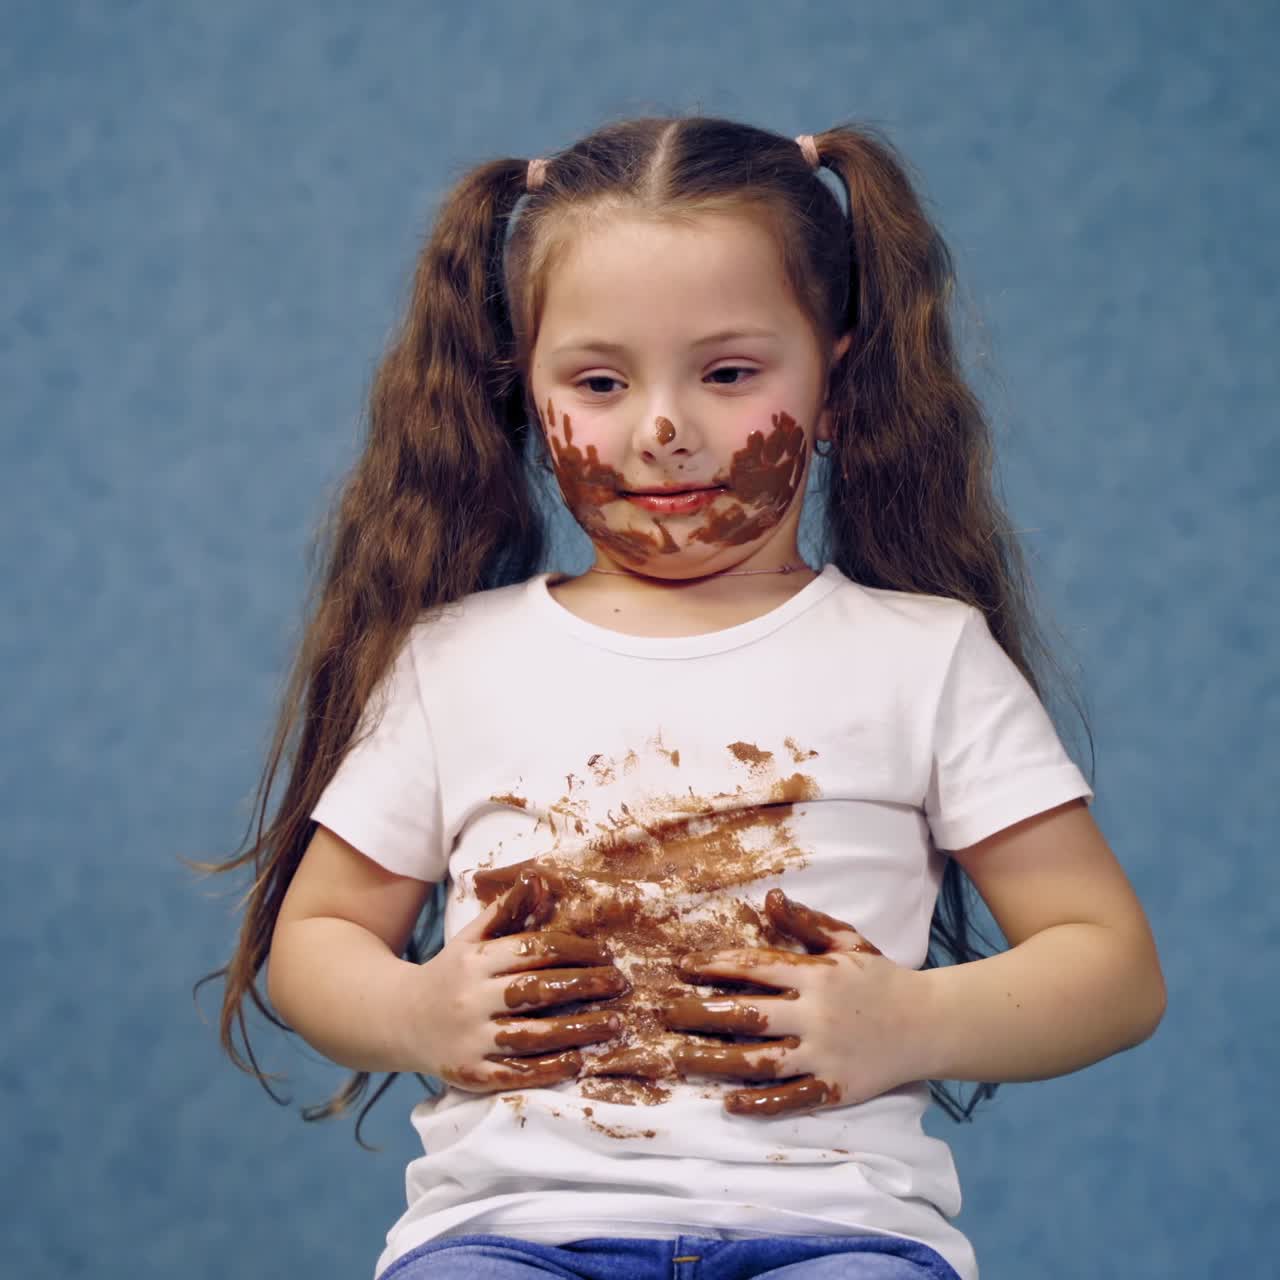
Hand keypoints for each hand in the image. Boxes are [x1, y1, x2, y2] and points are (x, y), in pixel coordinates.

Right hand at [407, 869, 629, 1091]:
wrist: (397, 1019)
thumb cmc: (450, 972)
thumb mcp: (472, 938)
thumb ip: (507, 911)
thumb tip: (538, 878)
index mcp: (475, 960)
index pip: (533, 950)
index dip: (575, 950)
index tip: (606, 955)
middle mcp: (472, 998)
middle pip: (537, 990)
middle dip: (585, 986)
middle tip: (621, 984)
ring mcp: (471, 1038)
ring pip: (533, 1034)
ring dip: (579, 1029)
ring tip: (615, 1023)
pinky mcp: (472, 1073)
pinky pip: (516, 1072)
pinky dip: (549, 1068)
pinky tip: (578, 1060)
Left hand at [662, 888, 927, 1115]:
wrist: (931, 1024)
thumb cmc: (882, 978)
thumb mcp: (847, 941)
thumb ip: (807, 923)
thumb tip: (771, 898)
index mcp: (816, 975)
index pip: (755, 968)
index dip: (714, 966)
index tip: (682, 967)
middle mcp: (815, 1014)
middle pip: (747, 1014)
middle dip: (700, 1013)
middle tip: (663, 1013)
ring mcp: (824, 1054)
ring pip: (760, 1060)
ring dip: (714, 1060)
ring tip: (679, 1057)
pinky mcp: (834, 1087)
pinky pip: (790, 1098)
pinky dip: (759, 1103)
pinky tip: (729, 1102)